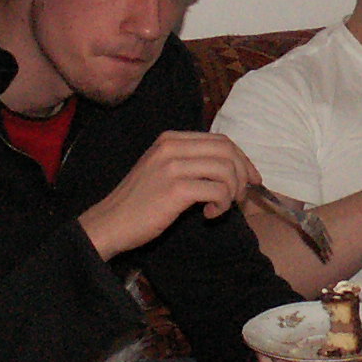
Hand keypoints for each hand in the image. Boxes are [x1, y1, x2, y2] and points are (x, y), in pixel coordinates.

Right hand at [79, 131, 259, 259]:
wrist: (111, 222)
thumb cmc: (138, 203)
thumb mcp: (161, 169)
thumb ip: (188, 162)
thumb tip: (229, 169)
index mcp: (170, 139)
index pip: (220, 139)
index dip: (242, 159)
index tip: (251, 179)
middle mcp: (172, 146)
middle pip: (227, 149)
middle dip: (243, 173)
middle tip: (240, 197)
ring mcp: (173, 166)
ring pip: (226, 169)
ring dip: (233, 191)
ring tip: (222, 207)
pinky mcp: (176, 188)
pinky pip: (217, 190)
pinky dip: (222, 204)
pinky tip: (208, 215)